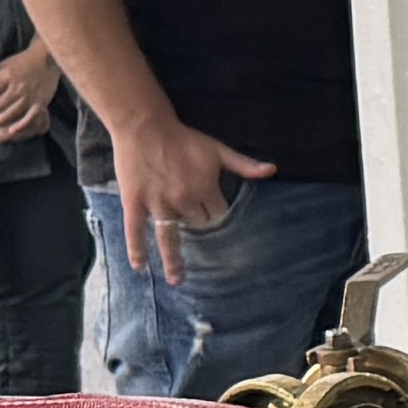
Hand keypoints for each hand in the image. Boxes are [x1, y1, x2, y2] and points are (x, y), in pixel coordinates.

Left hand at [0, 43, 64, 141]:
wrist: (47, 58)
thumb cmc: (22, 62)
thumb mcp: (6, 65)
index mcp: (8, 75)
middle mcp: (18, 87)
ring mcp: (30, 96)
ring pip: (11, 113)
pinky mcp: (41, 102)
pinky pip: (30, 117)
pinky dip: (20, 125)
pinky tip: (11, 131)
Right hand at [107, 111, 274, 279]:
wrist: (145, 126)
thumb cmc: (183, 138)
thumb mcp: (218, 149)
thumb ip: (244, 165)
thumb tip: (272, 170)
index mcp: (205, 189)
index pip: (218, 216)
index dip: (218, 219)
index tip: (218, 227)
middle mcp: (183, 200)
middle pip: (196, 227)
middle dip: (199, 231)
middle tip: (198, 242)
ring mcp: (158, 204)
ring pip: (169, 238)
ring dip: (173, 261)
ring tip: (177, 281)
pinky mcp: (135, 203)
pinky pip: (136, 231)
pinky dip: (137, 249)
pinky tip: (140, 267)